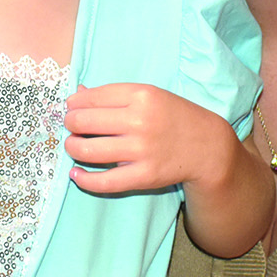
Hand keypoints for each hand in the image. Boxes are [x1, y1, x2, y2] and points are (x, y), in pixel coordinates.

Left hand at [64, 83, 231, 193]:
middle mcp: (140, 121)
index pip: (92, 97)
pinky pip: (104, 181)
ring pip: (88, 150)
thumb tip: (77, 94)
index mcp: (142, 95)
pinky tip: (76, 174)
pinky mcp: (144, 176)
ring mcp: (142, 150)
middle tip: (71, 127)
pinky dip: (83, 179)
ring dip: (72, 148)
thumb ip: (114, 95)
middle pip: (84, 122)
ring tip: (73, 146)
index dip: (74, 104)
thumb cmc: (174, 116)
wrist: (207, 146)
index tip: (71, 108)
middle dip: (70, 124)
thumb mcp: (150, 95)